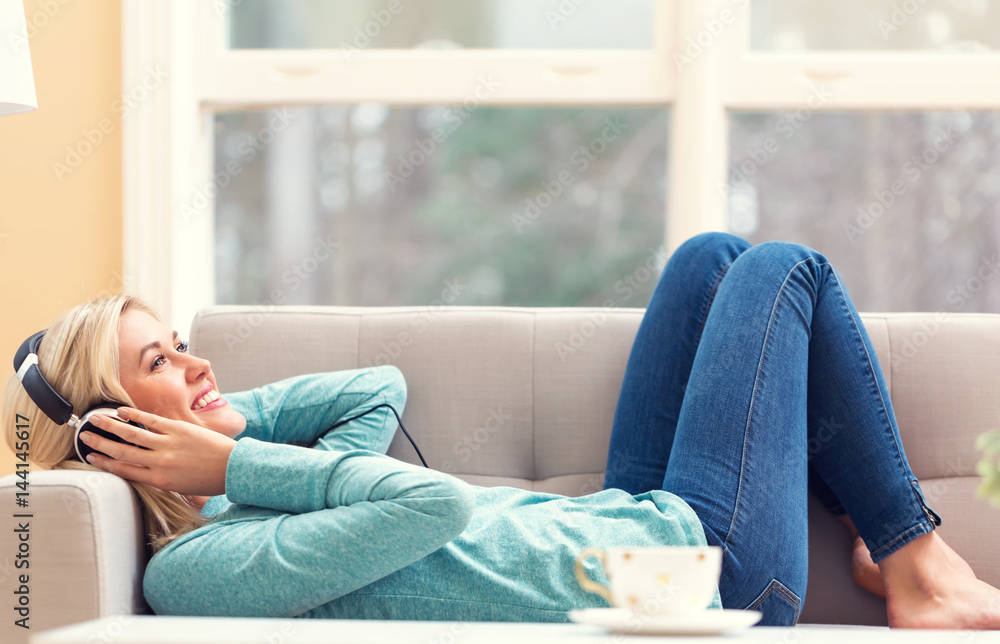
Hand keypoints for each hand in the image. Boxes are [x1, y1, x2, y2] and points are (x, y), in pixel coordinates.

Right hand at [82, 407, 235, 495]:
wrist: (232, 468)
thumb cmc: (210, 480)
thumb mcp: (182, 488)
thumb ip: (163, 481)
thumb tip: (148, 477)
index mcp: (158, 480)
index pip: (124, 470)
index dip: (104, 462)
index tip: (91, 456)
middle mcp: (159, 463)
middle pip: (121, 452)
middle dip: (100, 443)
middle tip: (84, 436)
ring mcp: (167, 444)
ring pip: (131, 434)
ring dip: (110, 425)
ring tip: (95, 419)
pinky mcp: (178, 429)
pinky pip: (151, 421)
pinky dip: (135, 415)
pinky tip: (123, 411)